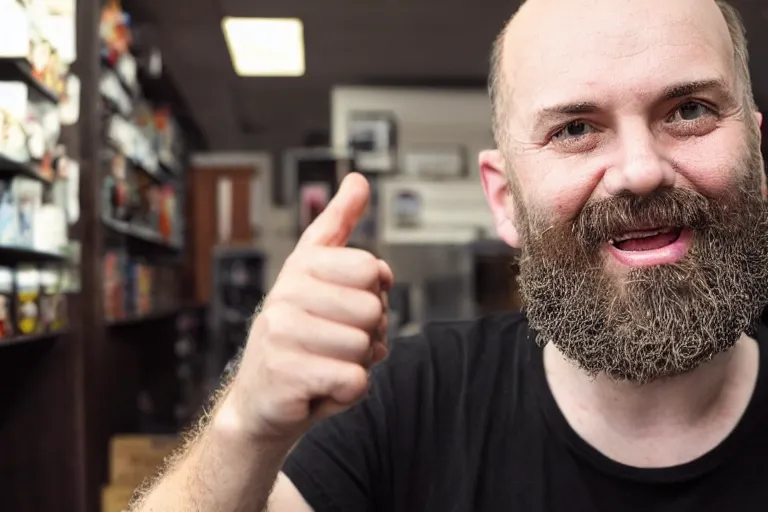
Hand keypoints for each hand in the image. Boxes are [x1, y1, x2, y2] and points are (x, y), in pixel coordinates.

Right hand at [224, 173, 392, 442]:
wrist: (261, 402)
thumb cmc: (298, 338)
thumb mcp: (316, 276)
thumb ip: (338, 226)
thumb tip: (358, 180)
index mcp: (301, 266)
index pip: (373, 269)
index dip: (375, 294)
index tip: (349, 305)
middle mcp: (286, 293)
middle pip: (373, 309)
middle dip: (369, 334)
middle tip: (337, 343)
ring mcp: (281, 333)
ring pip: (365, 347)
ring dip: (357, 364)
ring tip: (326, 363)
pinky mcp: (286, 373)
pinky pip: (354, 381)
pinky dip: (348, 392)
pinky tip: (322, 387)